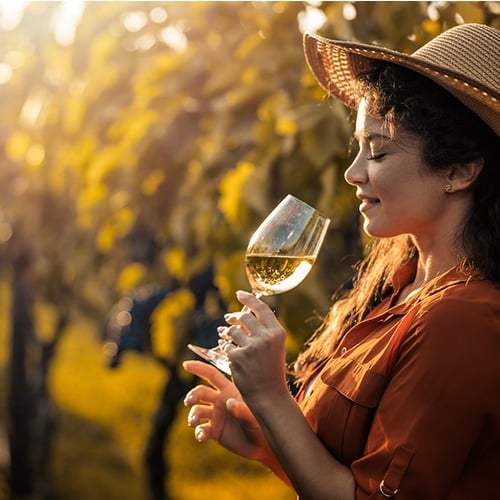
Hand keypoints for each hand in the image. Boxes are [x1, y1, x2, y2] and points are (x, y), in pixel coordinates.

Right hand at [183, 360, 268, 460]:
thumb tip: (228, 403)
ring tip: (193, 423)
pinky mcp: (214, 431)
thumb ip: (241, 409)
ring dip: (192, 415)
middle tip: (189, 402)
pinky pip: (201, 429)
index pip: (211, 375)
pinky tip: (201, 436)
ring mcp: (216, 416)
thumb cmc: (262, 424)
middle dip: (192, 396)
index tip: (185, 364)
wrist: (263, 444)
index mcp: (229, 390)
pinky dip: (199, 432)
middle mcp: (219, 400)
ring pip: (197, 411)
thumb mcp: (254, 415)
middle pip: (200, 392)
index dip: (198, 368)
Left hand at [221, 291, 288, 405]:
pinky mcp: (238, 357)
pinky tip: (227, 350)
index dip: (249, 299)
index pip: (261, 308)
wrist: (269, 395)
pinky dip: (225, 347)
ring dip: (226, 331)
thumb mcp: (274, 347)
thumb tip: (245, 314)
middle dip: (234, 317)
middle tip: (228, 318)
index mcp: (277, 332)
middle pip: (244, 317)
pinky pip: (226, 346)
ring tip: (224, 334)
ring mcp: (251, 347)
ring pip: (232, 331)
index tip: (239, 294)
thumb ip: (264, 330)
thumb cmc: (271, 370)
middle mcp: (266, 337)